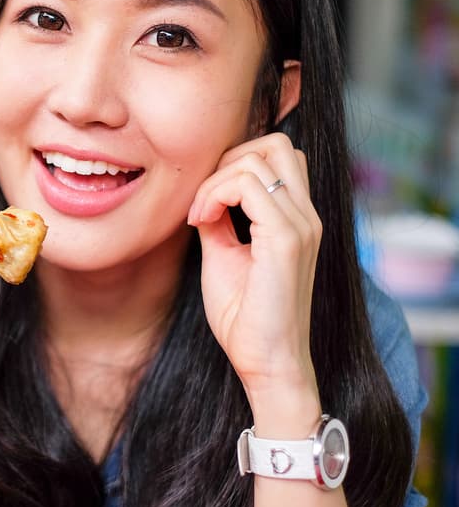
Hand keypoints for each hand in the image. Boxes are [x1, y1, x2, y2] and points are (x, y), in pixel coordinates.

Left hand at [187, 133, 321, 408]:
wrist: (266, 363)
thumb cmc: (245, 317)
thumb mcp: (223, 255)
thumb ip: (219, 219)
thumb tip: (204, 193)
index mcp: (296, 218)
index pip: (275, 156)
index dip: (230, 167)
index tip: (201, 207)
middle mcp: (306, 215)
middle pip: (274, 143)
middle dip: (227, 160)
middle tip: (202, 201)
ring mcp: (301, 224)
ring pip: (258, 157)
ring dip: (216, 179)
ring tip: (199, 215)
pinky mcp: (287, 239)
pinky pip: (247, 185)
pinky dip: (214, 194)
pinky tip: (200, 222)